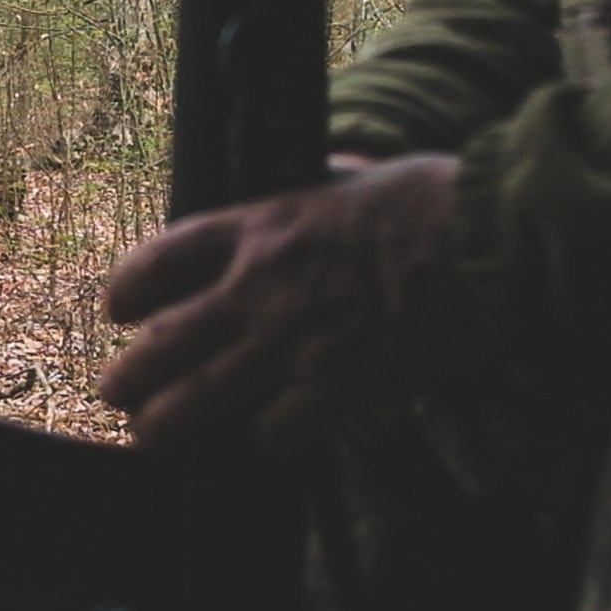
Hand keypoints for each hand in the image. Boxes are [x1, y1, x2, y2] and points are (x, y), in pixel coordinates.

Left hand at [96, 154, 484, 454]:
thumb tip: (325, 169)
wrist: (496, 239)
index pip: (163, 257)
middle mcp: (260, 283)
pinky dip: (266, 439)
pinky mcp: (336, 386)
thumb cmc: (438, 200)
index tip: (119, 310)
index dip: (129, 289)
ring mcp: (293, 340)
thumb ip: (320, 190)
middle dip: (129, 372)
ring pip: (199, 395)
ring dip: (165, 421)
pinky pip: (275, 429)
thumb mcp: (353, 181)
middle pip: (165, 339)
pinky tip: (269, 441)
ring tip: (148, 434)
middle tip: (114, 390)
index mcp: (261, 224)